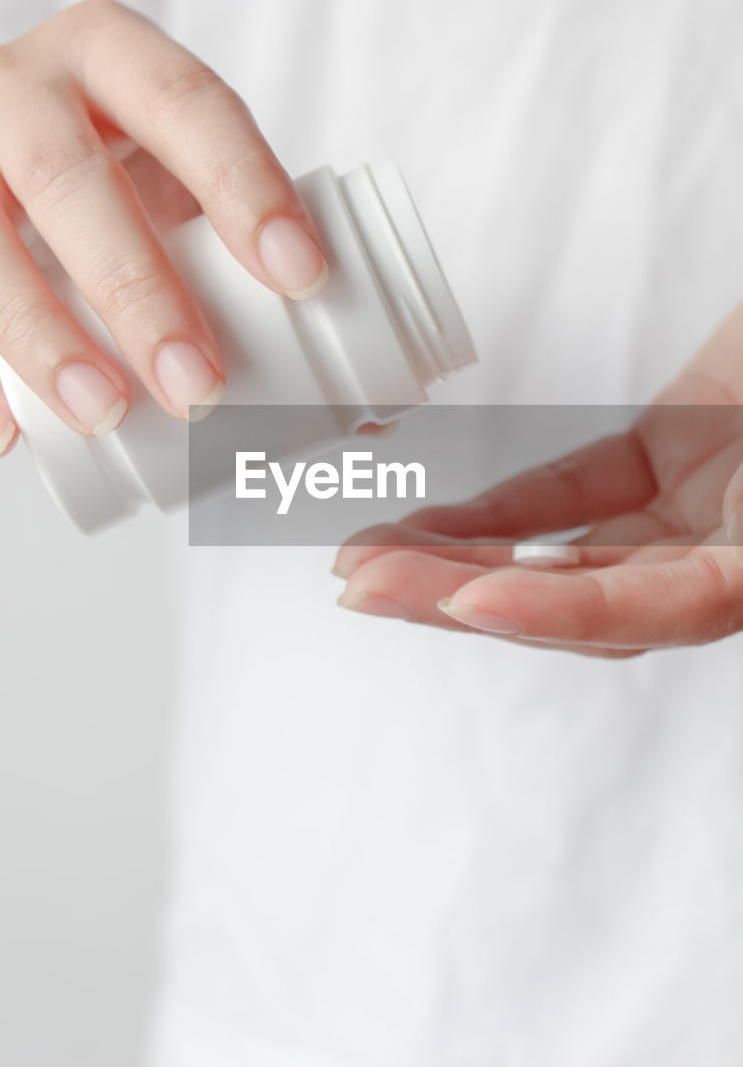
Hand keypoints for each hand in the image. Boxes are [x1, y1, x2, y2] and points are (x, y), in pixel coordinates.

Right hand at [0, 0, 327, 457]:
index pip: (187, 104)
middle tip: (199, 384)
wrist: (6, 142)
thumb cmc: (125, 166)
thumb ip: (264, 261)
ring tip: (104, 414)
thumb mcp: (189, 173)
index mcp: (113, 54)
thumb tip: (373, 416)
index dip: (245, 186)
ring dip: (40, 335)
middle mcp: (19, 88)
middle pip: (70, 178)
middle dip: (137, 289)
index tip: (303, 278)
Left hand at [332, 304, 742, 655]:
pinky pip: (572, 496)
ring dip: (460, 557)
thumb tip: (671, 559)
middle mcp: (734, 555)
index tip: (467, 594)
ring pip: (564, 555)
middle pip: (586, 600)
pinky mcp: (669, 456)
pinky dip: (499, 508)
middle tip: (361, 585)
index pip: (659, 610)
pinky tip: (425, 517)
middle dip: (466, 595)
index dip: (563, 609)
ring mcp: (702, 511)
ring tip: (363, 555)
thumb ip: (734, 524)